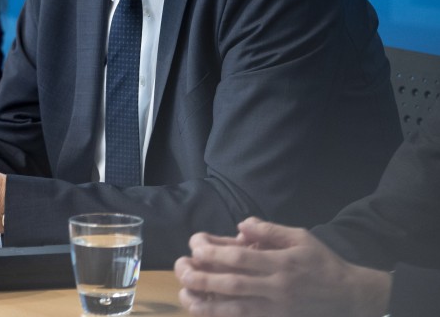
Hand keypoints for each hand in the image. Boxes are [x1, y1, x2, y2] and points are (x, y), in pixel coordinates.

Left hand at [174, 217, 391, 316]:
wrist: (350, 297)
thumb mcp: (300, 237)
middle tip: (182, 270)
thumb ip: (270, 231)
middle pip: (234, 284)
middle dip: (204, 277)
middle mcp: (277, 287)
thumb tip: (242, 225)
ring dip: (209, 304)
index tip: (196, 246)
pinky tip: (209, 315)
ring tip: (186, 297)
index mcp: (281, 263)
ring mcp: (278, 308)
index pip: (241, 258)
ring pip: (238, 309)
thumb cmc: (321, 263)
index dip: (215, 252)